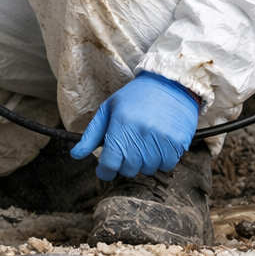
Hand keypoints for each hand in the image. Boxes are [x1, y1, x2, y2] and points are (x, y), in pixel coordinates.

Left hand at [70, 71, 199, 179]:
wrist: (170, 84)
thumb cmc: (135, 96)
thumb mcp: (108, 109)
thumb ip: (92, 134)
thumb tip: (76, 154)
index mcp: (121, 124)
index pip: (110, 163)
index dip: (105, 171)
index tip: (105, 170)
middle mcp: (141, 133)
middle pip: (128, 170)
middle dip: (124, 164)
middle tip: (127, 149)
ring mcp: (161, 139)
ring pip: (147, 170)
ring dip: (143, 162)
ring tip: (144, 144)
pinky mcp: (178, 143)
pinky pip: (166, 166)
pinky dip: (161, 161)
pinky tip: (158, 145)